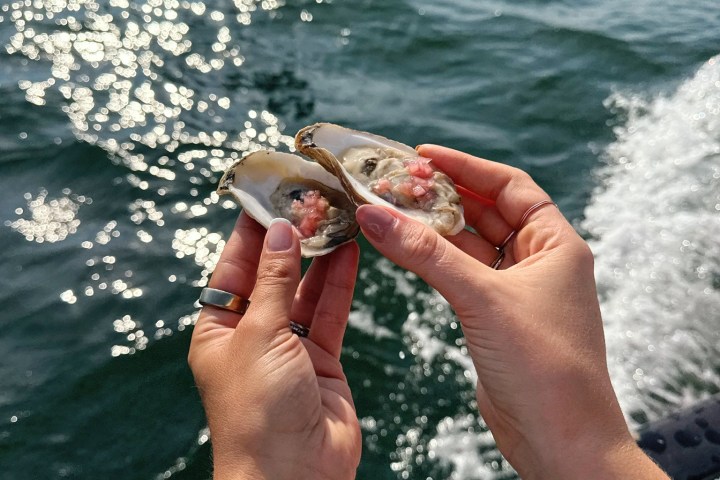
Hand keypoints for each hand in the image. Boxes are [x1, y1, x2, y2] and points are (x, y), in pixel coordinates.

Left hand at [188, 213, 360, 479]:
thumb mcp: (259, 335)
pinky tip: (350, 252)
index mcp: (218, 331)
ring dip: (320, 255)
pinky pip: (330, 312)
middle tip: (312, 199)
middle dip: (291, 239)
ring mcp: (289, 347)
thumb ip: (273, 282)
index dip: (251, 232)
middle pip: (272, 275)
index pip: (233, 269)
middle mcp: (252, 335)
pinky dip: (340, 282)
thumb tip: (278, 231)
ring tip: (336, 217)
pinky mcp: (322, 359)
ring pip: (306, 290)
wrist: (294, 475)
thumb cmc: (257, 411)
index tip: (269, 195)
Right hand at [355, 145, 668, 478]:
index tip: (422, 155)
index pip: (509, 186)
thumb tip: (375, 214)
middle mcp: (539, 262)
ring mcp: (516, 291)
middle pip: (486, 212)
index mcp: (556, 244)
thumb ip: (426, 254)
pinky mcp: (496, 317)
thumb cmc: (543, 366)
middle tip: (396, 182)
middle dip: (443, 195)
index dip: (466, 167)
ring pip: (469, 245)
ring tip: (392, 210)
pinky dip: (434, 261)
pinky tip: (407, 249)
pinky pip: (461, 275)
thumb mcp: (482, 298)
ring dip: (434, 228)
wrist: (559, 439)